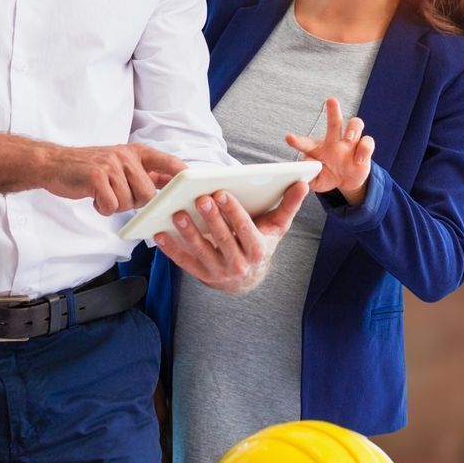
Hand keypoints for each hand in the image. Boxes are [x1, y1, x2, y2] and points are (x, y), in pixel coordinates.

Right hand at [41, 143, 186, 215]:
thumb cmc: (89, 169)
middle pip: (148, 194)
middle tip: (117, 196)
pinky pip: (111, 205)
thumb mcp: (119, 164)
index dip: (183, 175)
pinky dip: (102, 208)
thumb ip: (143, 173)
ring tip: (103, 193)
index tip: (194, 186)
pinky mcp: (97, 176)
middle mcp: (126, 156)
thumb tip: (170, 185)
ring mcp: (111, 165)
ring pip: (128, 202)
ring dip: (115, 205)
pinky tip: (94, 197)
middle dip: (134, 202)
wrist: (54, 164)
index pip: (168, 162)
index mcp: (136, 152)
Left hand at [153, 182, 309, 293]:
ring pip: (202, 251)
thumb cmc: (261, 242)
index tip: (222, 192)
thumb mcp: (277, 227)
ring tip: (177, 213)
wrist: (248, 279)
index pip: (245, 229)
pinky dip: (171, 249)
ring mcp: (219, 272)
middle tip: (199, 198)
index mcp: (258, 249)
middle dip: (211, 218)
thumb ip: (289, 204)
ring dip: (188, 233)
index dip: (233, 212)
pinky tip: (159, 234)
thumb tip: (303, 183)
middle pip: (223, 239)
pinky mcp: (202, 275)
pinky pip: (184, 263)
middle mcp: (239, 264)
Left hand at [286, 97, 374, 205]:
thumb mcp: (317, 181)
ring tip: (348, 138)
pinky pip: (367, 142)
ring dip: (353, 128)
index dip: (297, 141)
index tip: (288, 138)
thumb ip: (309, 177)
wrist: (347, 181)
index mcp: (317, 149)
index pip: (306, 143)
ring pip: (355, 124)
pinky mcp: (364, 149)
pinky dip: (364, 149)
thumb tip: (306, 166)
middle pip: (335, 122)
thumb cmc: (327, 176)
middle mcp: (334, 141)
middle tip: (331, 100)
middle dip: (333, 110)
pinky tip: (358, 160)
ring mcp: (350, 143)